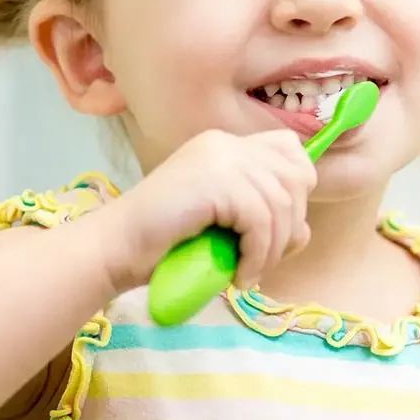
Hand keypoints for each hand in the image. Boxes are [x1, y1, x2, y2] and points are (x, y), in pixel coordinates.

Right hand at [96, 129, 315, 293]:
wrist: (115, 248)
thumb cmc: (161, 243)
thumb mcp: (223, 226)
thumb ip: (262, 220)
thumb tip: (304, 231)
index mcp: (224, 146)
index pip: (289, 150)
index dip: (297, 190)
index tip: (279, 231)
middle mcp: (224, 144)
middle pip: (295, 176)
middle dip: (290, 225)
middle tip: (262, 259)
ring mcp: (218, 159)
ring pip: (281, 203)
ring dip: (271, 249)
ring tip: (247, 274)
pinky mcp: (214, 181)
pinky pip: (261, 220)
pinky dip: (257, 254)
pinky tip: (238, 275)